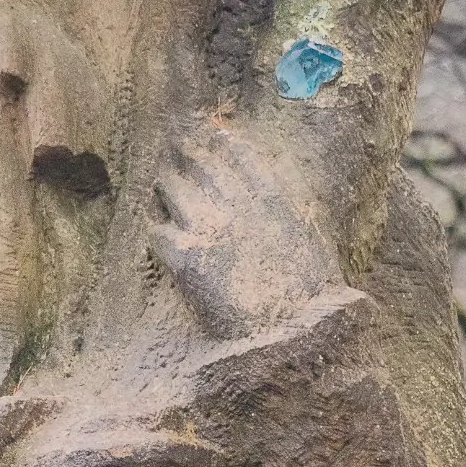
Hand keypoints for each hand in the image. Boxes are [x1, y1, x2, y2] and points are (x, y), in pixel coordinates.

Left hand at [150, 128, 339, 337]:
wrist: (294, 331)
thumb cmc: (309, 293)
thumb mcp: (308, 236)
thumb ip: (285, 208)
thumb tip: (266, 194)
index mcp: (270, 194)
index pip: (235, 150)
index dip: (217, 141)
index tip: (208, 135)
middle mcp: (236, 202)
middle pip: (197, 163)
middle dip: (184, 156)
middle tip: (174, 155)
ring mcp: (207, 226)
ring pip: (170, 188)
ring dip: (164, 189)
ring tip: (161, 191)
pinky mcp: (184, 256)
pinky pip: (156, 230)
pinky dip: (157, 231)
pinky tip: (159, 236)